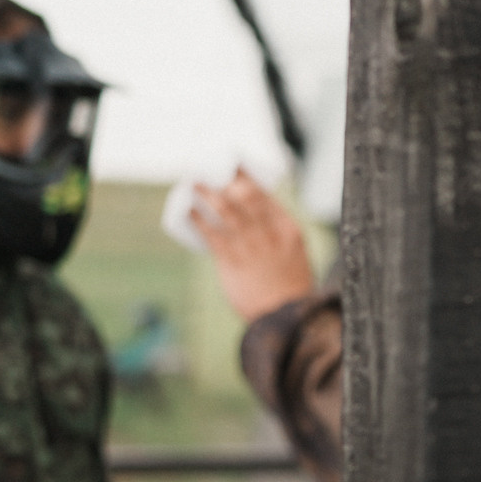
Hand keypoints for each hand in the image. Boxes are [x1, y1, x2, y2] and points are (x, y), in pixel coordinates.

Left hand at [192, 173, 315, 322]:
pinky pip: (212, 235)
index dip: (246, 177)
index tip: (232, 164)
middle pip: (245, 197)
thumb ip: (273, 231)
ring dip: (208, 194)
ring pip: (227, 212)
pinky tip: (188, 210)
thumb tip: (245, 212)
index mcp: (288, 229)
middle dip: (226, 179)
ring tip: (193, 182)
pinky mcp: (233, 263)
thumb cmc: (288, 284)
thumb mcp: (292, 252)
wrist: (287, 317)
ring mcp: (252, 248)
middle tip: (210, 166)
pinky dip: (199, 219)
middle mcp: (270, 234)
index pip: (265, 194)